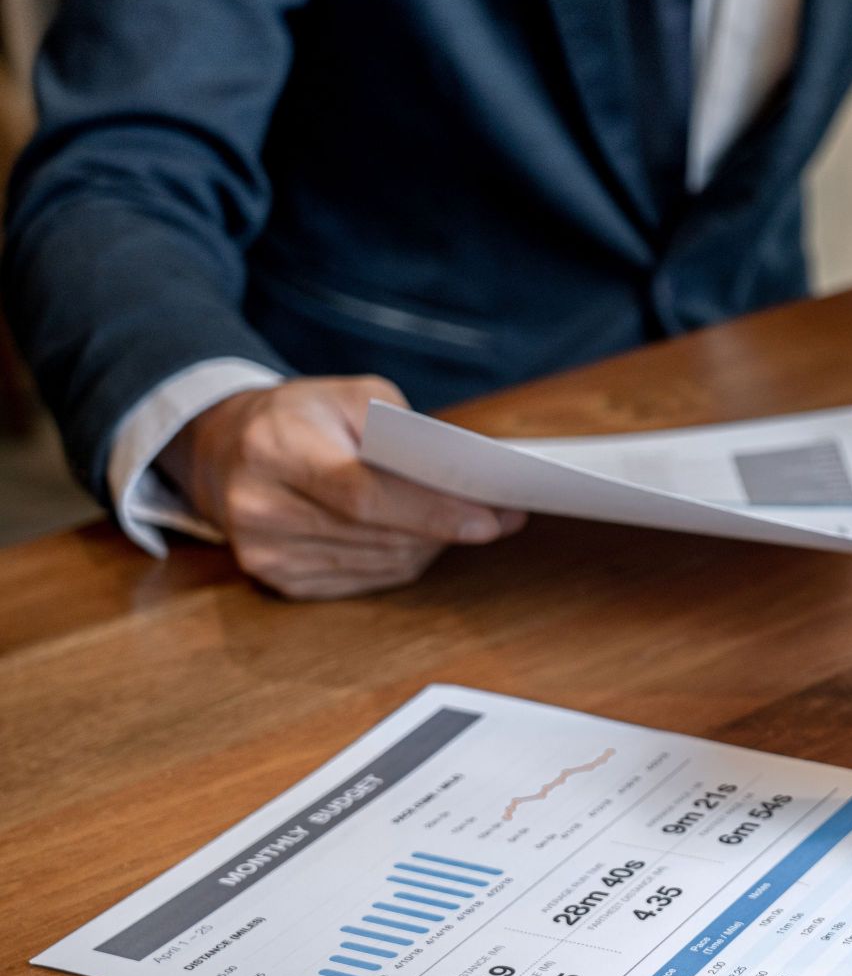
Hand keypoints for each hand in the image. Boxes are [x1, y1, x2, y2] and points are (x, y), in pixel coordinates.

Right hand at [160, 376, 525, 600]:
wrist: (223, 450)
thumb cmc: (299, 416)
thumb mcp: (347, 394)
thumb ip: (404, 427)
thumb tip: (462, 477)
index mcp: (274, 449)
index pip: (364, 494)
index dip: (431, 511)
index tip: (490, 519)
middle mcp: (261, 507)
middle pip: (377, 534)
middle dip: (446, 527)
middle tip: (503, 516)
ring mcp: (265, 553)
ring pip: (378, 562)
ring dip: (430, 545)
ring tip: (468, 522)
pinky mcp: (276, 580)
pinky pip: (363, 580)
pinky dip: (400, 560)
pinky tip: (420, 538)